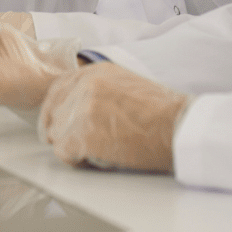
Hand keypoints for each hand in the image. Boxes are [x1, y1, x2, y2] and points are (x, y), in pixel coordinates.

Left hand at [39, 64, 190, 172]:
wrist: (178, 126)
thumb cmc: (161, 112)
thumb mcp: (126, 85)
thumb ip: (99, 90)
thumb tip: (76, 108)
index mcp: (96, 71)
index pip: (58, 89)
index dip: (54, 111)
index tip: (53, 125)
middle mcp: (86, 84)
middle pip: (54, 113)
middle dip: (64, 132)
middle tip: (81, 145)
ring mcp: (83, 107)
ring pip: (57, 134)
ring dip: (73, 147)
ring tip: (99, 149)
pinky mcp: (84, 132)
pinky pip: (64, 151)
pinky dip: (77, 160)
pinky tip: (97, 157)